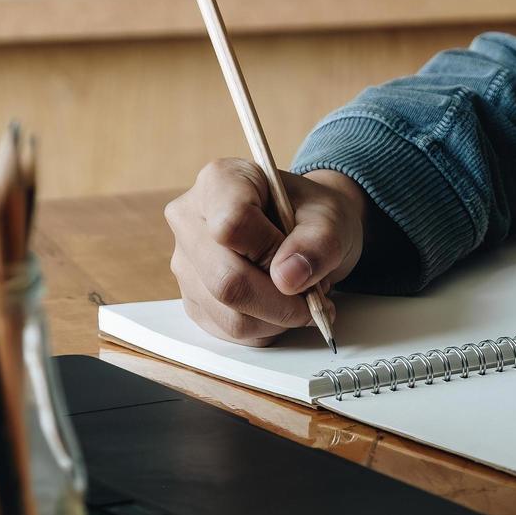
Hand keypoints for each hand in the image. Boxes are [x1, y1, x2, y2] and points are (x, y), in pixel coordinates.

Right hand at [164, 159, 367, 345]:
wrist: (303, 230)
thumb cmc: (311, 215)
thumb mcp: (330, 216)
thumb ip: (318, 241)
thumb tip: (288, 278)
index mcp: (219, 182)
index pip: (231, 225)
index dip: (271, 252)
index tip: (299, 258)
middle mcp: (189, 221)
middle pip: (226, 281)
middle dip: (282, 302)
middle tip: (315, 298)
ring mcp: (186, 264)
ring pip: (230, 315)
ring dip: (278, 319)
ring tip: (299, 297)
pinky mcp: (193, 300)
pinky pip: (229, 332)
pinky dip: (266, 329)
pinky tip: (279, 307)